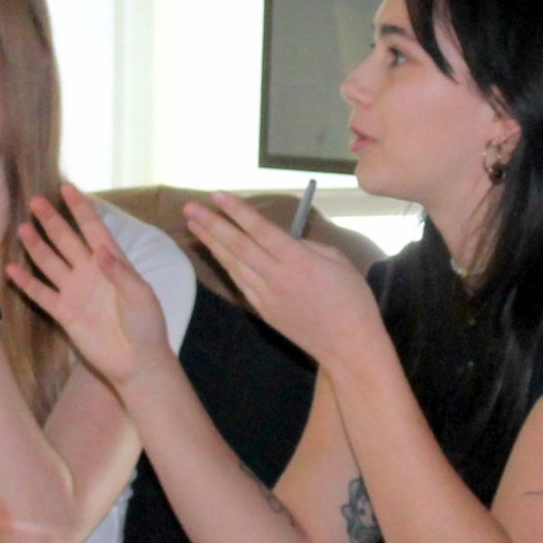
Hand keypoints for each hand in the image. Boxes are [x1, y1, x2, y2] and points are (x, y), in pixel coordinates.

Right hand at [6, 183, 171, 385]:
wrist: (138, 361)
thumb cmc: (148, 325)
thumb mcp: (142, 296)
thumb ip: (121, 273)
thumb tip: (101, 250)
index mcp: (114, 264)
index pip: (94, 230)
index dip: (81, 210)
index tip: (67, 188)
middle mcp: (91, 273)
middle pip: (67, 241)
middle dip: (52, 221)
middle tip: (35, 201)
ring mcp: (76, 292)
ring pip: (50, 262)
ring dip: (36, 246)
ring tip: (22, 228)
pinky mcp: (64, 312)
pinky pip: (41, 294)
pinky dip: (26, 282)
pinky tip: (11, 269)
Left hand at [183, 193, 380, 367]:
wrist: (348, 346)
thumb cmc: (353, 302)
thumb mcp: (340, 263)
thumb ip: (310, 247)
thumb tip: (288, 242)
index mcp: (299, 261)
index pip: (261, 230)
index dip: (238, 212)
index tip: (218, 195)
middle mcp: (277, 277)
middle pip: (238, 246)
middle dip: (212, 224)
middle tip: (189, 207)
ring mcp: (267, 296)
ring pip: (233, 264)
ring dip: (211, 242)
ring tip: (193, 224)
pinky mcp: (263, 311)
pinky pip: (240, 282)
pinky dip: (225, 264)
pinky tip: (215, 252)